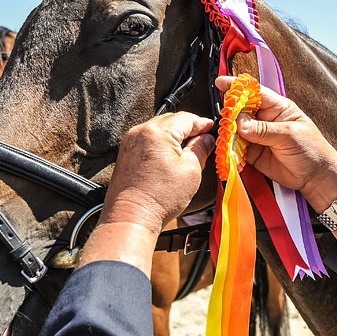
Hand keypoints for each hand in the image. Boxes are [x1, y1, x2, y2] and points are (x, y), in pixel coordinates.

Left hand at [77, 112, 213, 275]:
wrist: (131, 217)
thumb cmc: (159, 198)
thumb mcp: (190, 171)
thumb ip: (200, 149)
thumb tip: (206, 139)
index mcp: (158, 132)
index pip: (186, 118)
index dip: (202, 123)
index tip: (211, 128)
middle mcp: (141, 132)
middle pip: (171, 121)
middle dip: (188, 128)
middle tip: (203, 140)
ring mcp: (130, 142)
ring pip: (158, 129)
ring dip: (174, 136)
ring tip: (188, 151)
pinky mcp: (125, 153)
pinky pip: (147, 140)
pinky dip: (161, 144)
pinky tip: (171, 157)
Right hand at [215, 76, 336, 210]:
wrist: (316, 177)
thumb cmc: (311, 150)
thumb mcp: (289, 135)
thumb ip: (263, 130)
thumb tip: (240, 123)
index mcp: (277, 108)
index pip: (254, 92)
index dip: (237, 87)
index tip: (220, 83)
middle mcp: (264, 119)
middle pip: (240, 110)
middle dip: (229, 114)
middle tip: (225, 122)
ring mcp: (257, 136)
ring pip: (236, 130)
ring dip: (228, 134)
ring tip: (226, 140)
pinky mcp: (253, 153)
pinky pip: (236, 149)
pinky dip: (230, 151)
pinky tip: (229, 153)